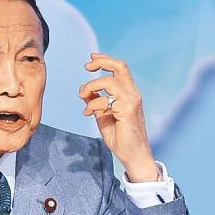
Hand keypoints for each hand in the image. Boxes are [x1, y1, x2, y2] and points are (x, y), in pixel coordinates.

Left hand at [79, 52, 158, 181]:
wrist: (133, 155)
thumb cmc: (120, 137)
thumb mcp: (103, 116)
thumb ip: (96, 102)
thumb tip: (85, 92)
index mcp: (129, 92)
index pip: (120, 68)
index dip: (105, 59)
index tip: (91, 59)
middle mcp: (133, 94)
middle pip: (120, 66)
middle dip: (101, 62)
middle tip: (86, 67)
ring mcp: (132, 101)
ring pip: (108, 81)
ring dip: (90, 86)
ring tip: (81, 95)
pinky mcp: (127, 111)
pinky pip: (105, 100)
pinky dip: (92, 104)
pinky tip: (87, 113)